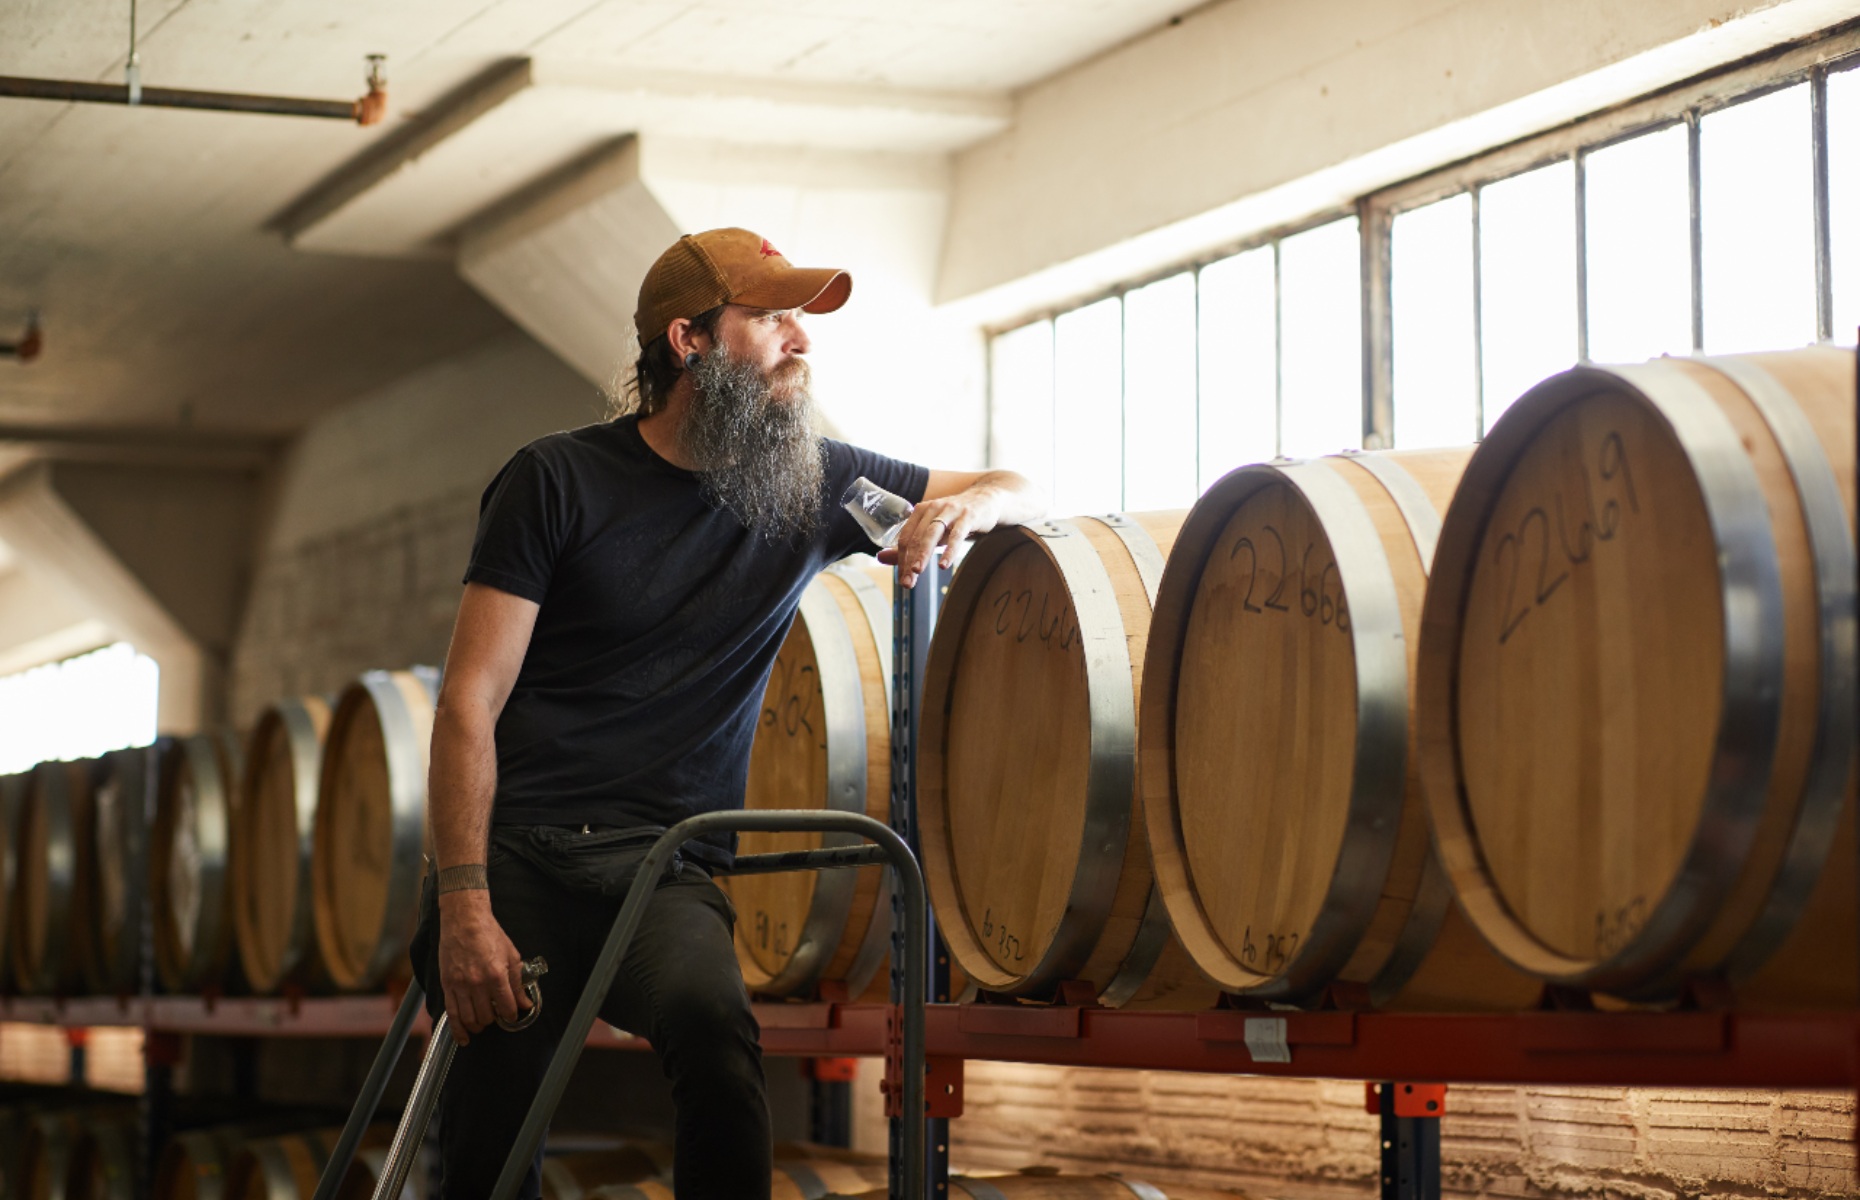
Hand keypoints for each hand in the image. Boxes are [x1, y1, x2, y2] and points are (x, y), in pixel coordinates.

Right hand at [436, 893, 530, 1044]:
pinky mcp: (447, 985)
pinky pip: (451, 1014)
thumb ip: (518, 983)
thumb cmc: (489, 934)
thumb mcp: (511, 956)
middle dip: (494, 1020)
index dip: (511, 1015)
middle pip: (487, 1017)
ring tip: (482, 1024)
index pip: (507, 1008)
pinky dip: (457, 1030)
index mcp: (496, 975)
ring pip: (469, 1019)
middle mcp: (477, 983)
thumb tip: (525, 1003)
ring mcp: (460, 985)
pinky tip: (463, 1038)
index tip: (512, 1015)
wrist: (465, 920)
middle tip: (496, 1015)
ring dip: (477, 1026)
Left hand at [876, 491, 999, 587]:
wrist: (987, 500)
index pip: (905, 538)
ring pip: (932, 534)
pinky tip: (943, 564)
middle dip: (910, 562)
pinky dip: (949, 550)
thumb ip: (910, 545)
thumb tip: (880, 558)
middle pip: (916, 537)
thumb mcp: (933, 531)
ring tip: (917, 572)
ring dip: (923, 554)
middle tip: (907, 583)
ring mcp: (951, 511)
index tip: (903, 581)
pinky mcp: (968, 516)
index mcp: (921, 511)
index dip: (901, 560)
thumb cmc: (957, 519)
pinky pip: (957, 535)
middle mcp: (933, 508)